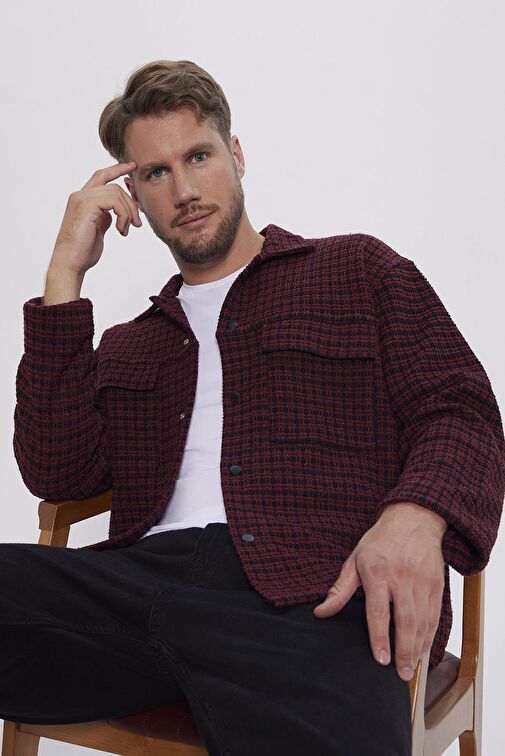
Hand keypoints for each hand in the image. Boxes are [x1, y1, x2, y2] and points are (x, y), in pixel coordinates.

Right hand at [51, 161, 142, 276]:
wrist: (70, 263)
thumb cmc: (83, 251)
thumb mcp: (98, 229)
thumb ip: (105, 217)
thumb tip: (117, 213)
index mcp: (82, 199)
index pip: (101, 176)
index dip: (117, 169)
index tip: (132, 166)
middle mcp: (80, 195)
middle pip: (114, 185)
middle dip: (131, 203)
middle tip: (137, 223)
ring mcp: (82, 199)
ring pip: (117, 193)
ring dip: (128, 213)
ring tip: (126, 230)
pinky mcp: (86, 205)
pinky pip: (115, 201)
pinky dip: (123, 216)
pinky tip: (121, 231)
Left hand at [313, 502, 445, 680]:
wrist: (413, 519)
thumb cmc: (379, 541)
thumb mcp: (354, 560)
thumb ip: (340, 590)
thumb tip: (321, 612)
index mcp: (378, 572)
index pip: (379, 611)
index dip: (380, 637)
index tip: (380, 659)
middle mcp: (402, 578)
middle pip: (405, 621)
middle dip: (403, 650)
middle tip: (399, 674)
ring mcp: (421, 581)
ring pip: (422, 621)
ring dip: (417, 648)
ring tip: (409, 668)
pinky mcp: (436, 584)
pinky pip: (434, 615)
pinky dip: (429, 635)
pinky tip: (422, 649)